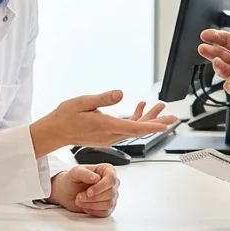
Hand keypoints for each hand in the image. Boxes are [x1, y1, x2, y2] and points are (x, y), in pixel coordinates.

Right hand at [30, 92, 176, 156]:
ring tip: (159, 107)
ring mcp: (109, 136)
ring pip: (134, 129)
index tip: (167, 124)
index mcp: (106, 126)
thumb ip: (102, 98)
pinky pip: (126, 128)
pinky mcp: (107, 135)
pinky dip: (136, 119)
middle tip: (174, 116)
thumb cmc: (66, 116)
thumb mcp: (83, 102)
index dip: (153, 126)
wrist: (55, 132)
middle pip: (139, 130)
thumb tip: (121, 94)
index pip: (135, 129)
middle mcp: (110, 134)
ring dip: (148, 118)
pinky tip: (140, 108)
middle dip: (157, 122)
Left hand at [49, 164, 118, 217]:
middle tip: (79, 196)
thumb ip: (85, 173)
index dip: (101, 187)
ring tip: (79, 201)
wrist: (66, 192)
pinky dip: (93, 211)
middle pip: (110, 193)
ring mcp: (111, 196)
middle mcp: (111, 183)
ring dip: (91, 204)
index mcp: (106, 170)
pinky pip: (105, 212)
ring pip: (108, 204)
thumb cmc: (72, 180)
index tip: (89, 192)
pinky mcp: (107, 207)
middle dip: (93, 197)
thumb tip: (96, 178)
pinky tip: (85, 206)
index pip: (111, 179)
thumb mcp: (75, 173)